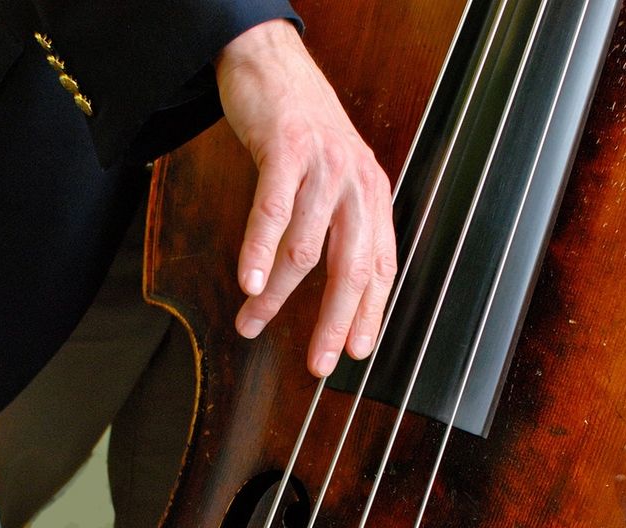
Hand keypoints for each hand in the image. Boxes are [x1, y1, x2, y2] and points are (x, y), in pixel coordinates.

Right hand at [214, 19, 396, 377]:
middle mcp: (357, 185)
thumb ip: (338, 230)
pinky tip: (246, 282)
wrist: (274, 66)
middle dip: (334, 322)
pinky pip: (273, 211)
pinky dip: (258, 250)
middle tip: (318, 363)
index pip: (379, 268)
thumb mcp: (335, 183)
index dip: (368, 314)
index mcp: (372, 198)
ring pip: (303, 249)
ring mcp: (324, 167)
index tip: (354, 352)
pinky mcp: (289, 149)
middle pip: (351, 268)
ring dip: (275, 296)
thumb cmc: (302, 134)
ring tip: (250, 324)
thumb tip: (330, 290)